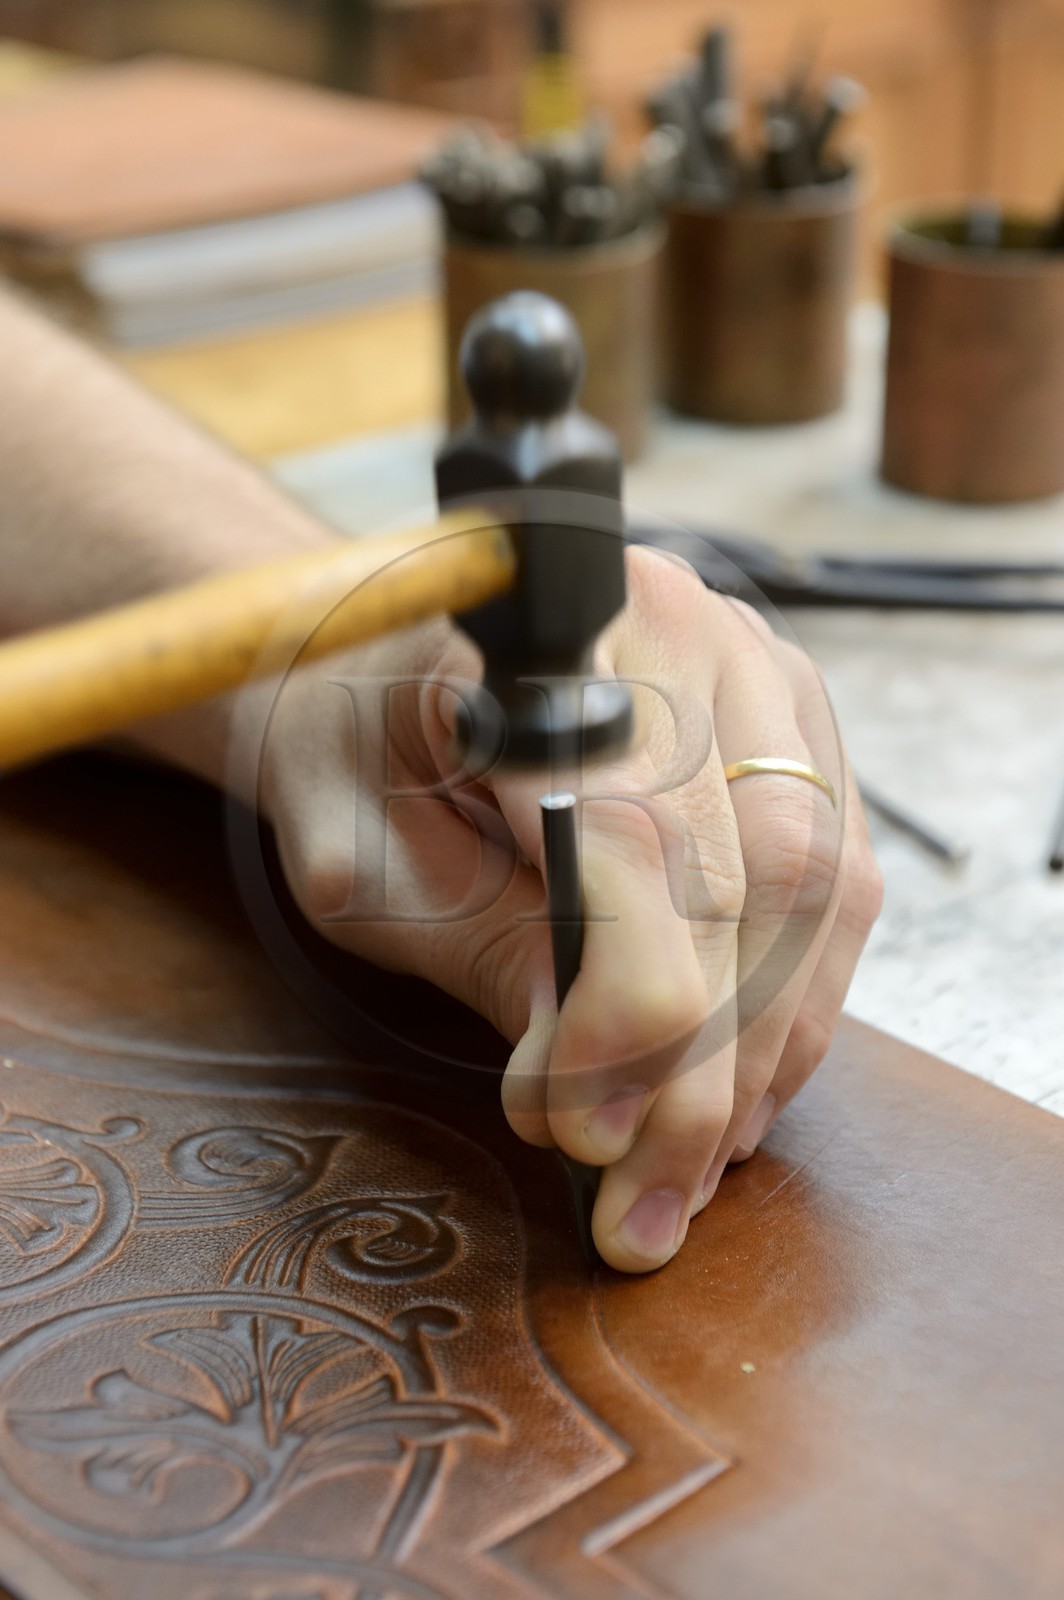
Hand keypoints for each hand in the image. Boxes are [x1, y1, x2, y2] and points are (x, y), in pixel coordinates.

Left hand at [259, 545, 881, 1272]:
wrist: (369, 671)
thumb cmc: (352, 756)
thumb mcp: (368, 866)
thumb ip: (483, 955)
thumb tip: (606, 1098)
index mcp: (555, 633)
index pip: (642, 838)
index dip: (632, 1010)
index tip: (587, 1137)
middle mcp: (686, 627)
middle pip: (758, 872)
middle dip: (710, 1065)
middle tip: (644, 1196)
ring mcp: (757, 672)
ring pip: (820, 886)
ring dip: (765, 1051)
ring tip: (688, 1166)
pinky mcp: (793, 731)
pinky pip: (838, 881)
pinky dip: (794, 1002)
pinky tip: (735, 1088)